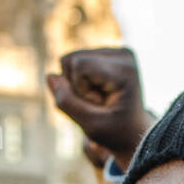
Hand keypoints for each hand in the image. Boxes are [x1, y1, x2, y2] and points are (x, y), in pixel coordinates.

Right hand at [47, 48, 152, 169]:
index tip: (99, 105)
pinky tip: (97, 93)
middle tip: (98, 104)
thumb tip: (49, 76)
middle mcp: (123, 54)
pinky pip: (75, 62)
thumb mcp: (90, 126)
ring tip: (98, 99)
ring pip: (71, 60)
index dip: (78, 89)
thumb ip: (67, 102)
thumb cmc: (115, 132)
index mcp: (125, 70)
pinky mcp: (107, 54)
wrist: (133, 132)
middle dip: (76, 86)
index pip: (79, 65)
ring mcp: (116, 52)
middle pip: (72, 59)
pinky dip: (79, 81)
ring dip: (76, 84)